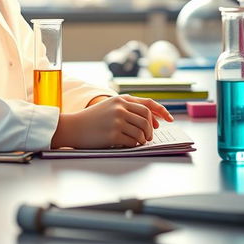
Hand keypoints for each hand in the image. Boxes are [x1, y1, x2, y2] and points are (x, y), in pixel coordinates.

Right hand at [51, 94, 173, 148]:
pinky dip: (134, 145)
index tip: (170, 119)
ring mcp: (117, 120)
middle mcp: (120, 107)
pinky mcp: (113, 134)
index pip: (148, 103)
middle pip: (147, 118)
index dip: (161, 111)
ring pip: (142, 131)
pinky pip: (132, 141)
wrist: (74, 127)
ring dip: (143, 139)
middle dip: (151, 129)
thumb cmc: (93, 119)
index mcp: (121, 99)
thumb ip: (128, 108)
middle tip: (149, 136)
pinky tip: (129, 145)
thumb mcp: (110, 106)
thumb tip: (151, 120)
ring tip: (139, 141)